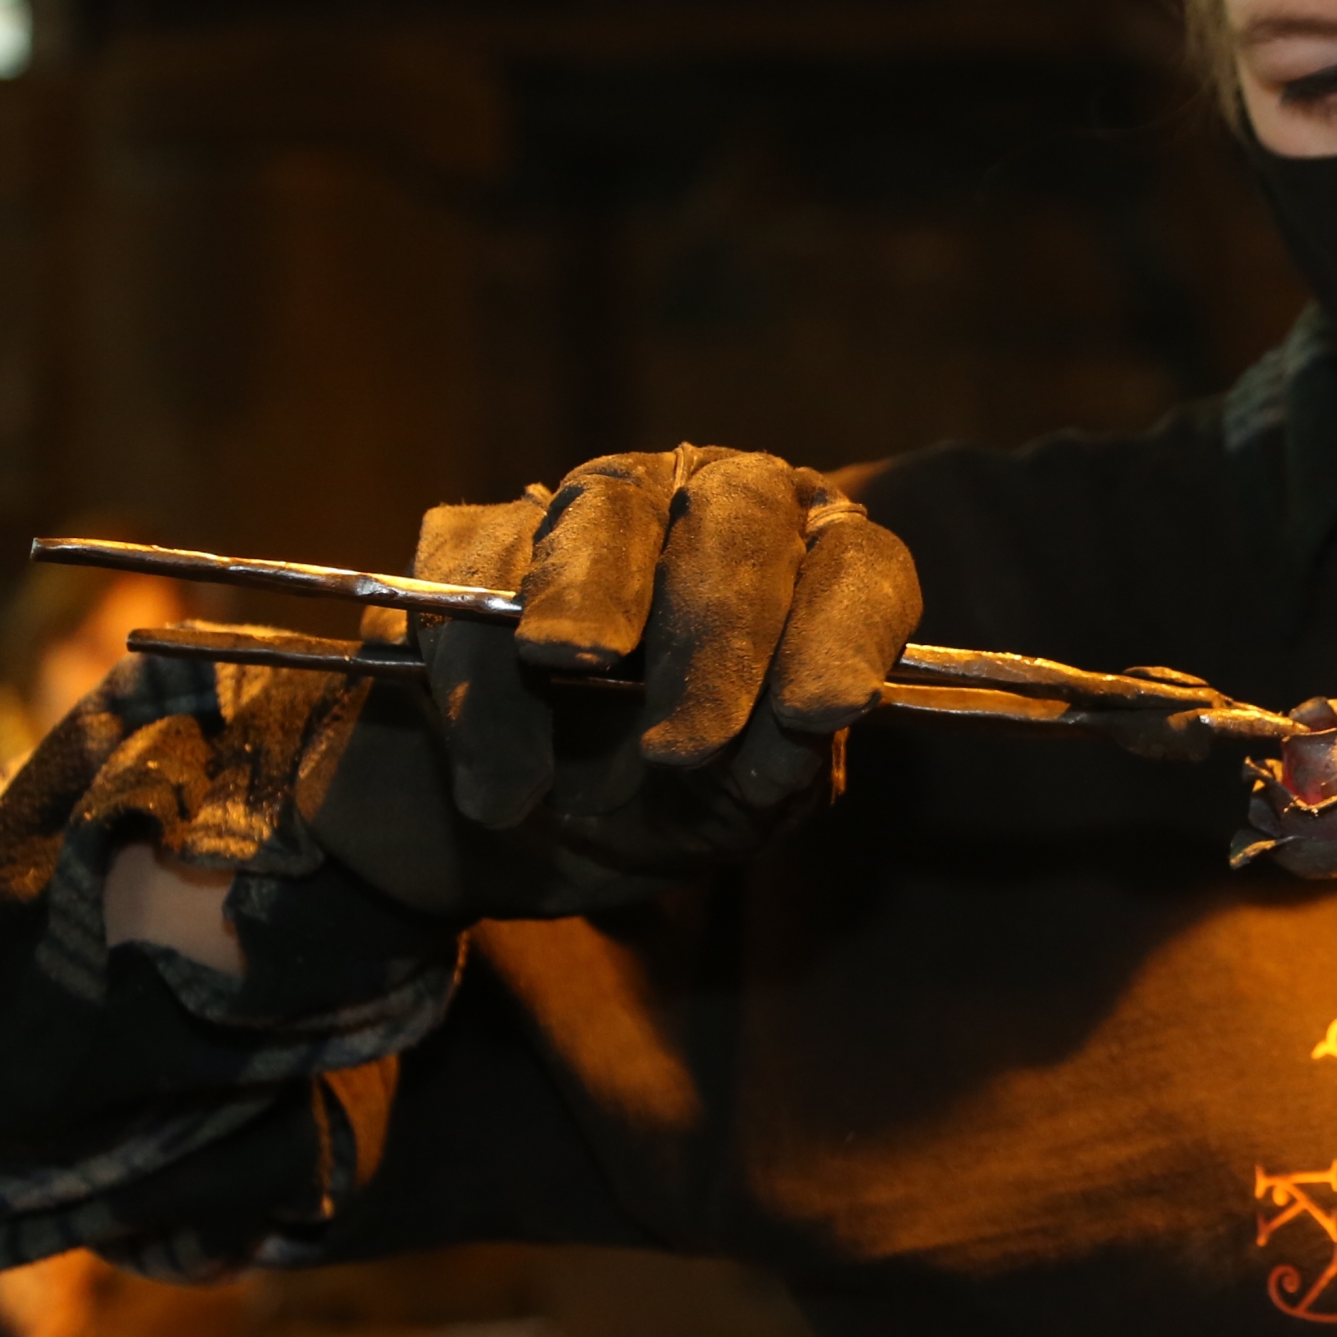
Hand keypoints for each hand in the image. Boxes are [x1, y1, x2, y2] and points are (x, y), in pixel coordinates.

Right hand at [311, 446, 918, 915]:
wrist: (514, 835)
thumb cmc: (666, 801)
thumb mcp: (739, 805)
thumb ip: (777, 766)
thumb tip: (789, 739)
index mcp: (809, 565)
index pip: (858, 564)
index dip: (843, 633)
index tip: (821, 711)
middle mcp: (715, 501)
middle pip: (740, 510)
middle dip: (718, 630)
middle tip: (687, 744)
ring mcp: (595, 503)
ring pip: (606, 509)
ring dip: (587, 599)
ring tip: (563, 672)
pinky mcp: (478, 537)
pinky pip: (480, 572)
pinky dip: (482, 672)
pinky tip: (503, 776)